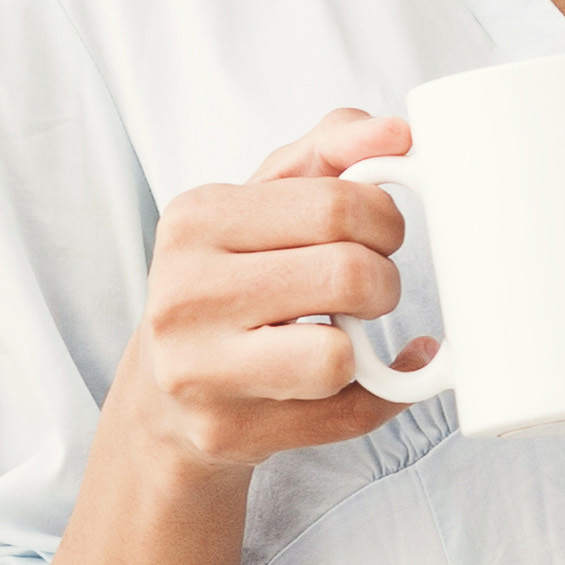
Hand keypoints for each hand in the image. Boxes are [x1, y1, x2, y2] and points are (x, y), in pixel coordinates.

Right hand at [105, 112, 431, 479]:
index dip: (385, 220)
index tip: (378, 234)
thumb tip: (398, 134)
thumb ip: (330, 152)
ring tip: (348, 333)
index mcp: (195, 219)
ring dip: (369, 346)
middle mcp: (184, 293)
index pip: (337, 204)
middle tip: (370, 288)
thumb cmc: (230, 281)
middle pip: (348, 276)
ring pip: (340, 357)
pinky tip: (361, 380)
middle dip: (384, 283)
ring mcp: (199, 370)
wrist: (165, 391)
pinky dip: (375, 396)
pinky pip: (344, 416)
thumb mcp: (264, 202)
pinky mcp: (224, 431)